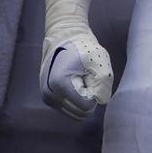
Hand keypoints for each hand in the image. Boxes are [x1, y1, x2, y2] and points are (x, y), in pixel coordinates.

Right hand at [39, 0, 112, 119]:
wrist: (63, 39)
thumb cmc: (82, 48)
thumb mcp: (98, 61)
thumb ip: (104, 82)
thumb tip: (102, 101)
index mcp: (60, 86)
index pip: (86, 106)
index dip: (95, 93)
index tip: (91, 76)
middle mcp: (50, 96)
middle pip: (80, 112)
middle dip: (88, 97)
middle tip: (87, 78)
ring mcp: (47, 99)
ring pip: (75, 112)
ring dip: (82, 98)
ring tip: (81, 80)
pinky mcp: (49, 99)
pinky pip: (69, 108)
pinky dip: (76, 98)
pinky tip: (75, 83)